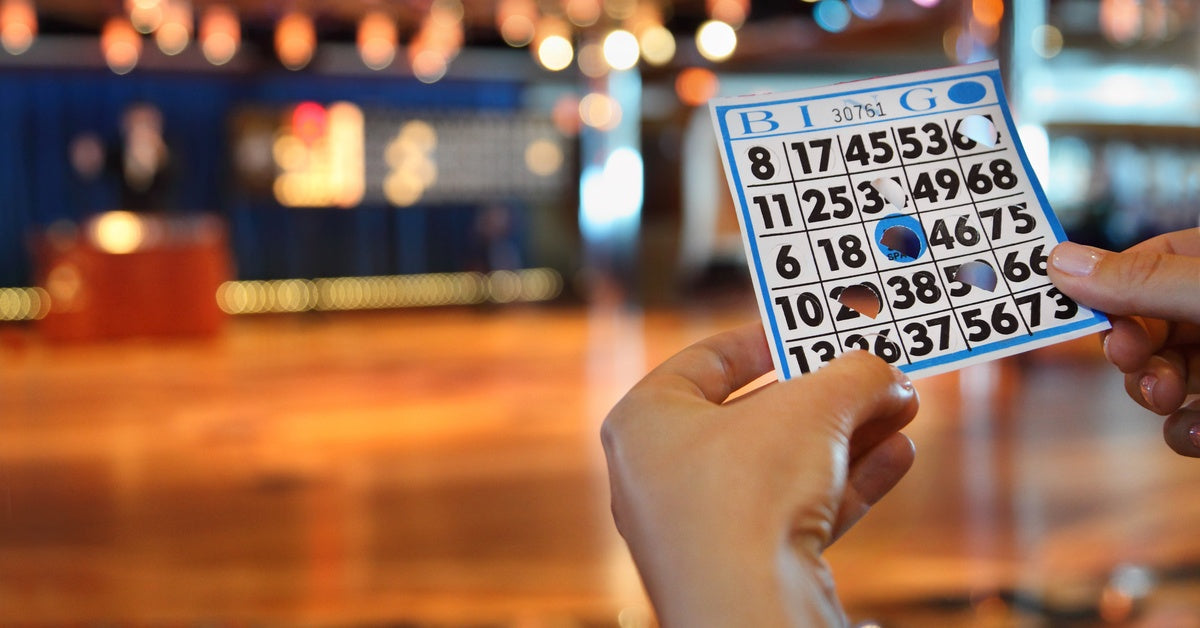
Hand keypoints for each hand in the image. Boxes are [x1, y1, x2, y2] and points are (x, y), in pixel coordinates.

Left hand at [600, 323, 918, 625]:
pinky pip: (794, 512)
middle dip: (826, 394)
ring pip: (782, 466)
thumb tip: (883, 372)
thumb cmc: (749, 493)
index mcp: (644, 421)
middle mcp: (659, 474)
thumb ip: (852, 376)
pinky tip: (898, 456)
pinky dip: (845, 483)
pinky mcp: (739, 568)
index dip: (765, 340)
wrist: (750, 610)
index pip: (706, 361)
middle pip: (754, 416)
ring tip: (901, 408)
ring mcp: (698, 528)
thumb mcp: (813, 407)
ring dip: (847, 436)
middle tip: (874, 374)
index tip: (811, 332)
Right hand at [1048, 228, 1199, 456]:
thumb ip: (1146, 281)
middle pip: (1145, 326)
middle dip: (1131, 351)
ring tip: (1170, 402)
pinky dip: (1186, 434)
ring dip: (1153, 394)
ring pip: (1162, 377)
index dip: (1109, 291)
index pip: (1145, 263)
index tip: (1091, 317)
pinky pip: (1189, 423)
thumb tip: (1057, 262)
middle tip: (1134, 361)